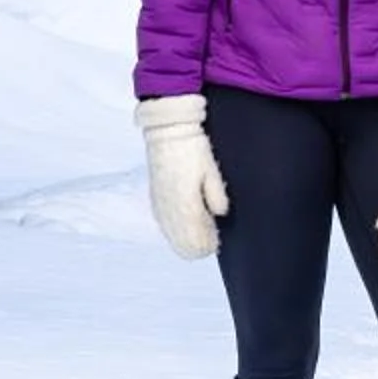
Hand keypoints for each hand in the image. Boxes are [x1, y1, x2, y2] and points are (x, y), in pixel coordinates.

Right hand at [136, 94, 228, 259]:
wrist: (168, 132)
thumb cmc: (193, 150)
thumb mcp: (211, 170)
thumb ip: (216, 195)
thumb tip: (221, 214)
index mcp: (184, 202)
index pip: (194, 238)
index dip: (207, 244)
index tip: (218, 242)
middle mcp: (169, 208)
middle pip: (181, 243)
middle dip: (198, 245)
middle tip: (213, 239)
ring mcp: (160, 204)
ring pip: (171, 235)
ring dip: (186, 238)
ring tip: (204, 232)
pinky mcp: (155, 199)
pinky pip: (164, 223)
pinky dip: (176, 229)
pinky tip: (187, 225)